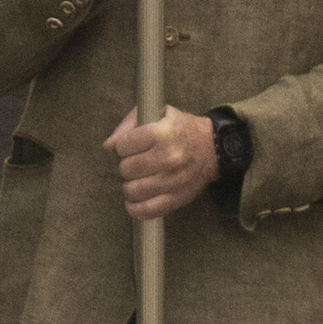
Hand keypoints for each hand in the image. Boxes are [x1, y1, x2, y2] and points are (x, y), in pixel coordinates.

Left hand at [104, 108, 220, 222]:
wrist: (214, 148)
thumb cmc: (181, 129)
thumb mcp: (158, 113)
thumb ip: (129, 125)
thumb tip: (109, 145)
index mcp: (163, 133)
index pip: (124, 145)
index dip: (123, 146)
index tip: (130, 147)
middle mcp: (169, 157)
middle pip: (127, 169)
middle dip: (127, 165)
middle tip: (136, 163)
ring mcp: (174, 180)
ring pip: (134, 190)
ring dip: (130, 186)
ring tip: (137, 179)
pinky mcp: (178, 198)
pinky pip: (148, 210)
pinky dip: (135, 209)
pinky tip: (133, 202)